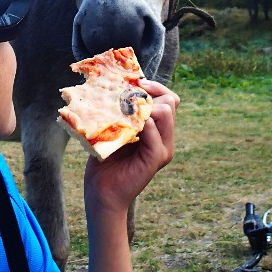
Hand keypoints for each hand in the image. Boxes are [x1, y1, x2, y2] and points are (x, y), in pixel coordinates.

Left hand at [83, 80, 178, 215]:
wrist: (101, 190)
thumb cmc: (105, 156)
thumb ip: (122, 110)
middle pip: (170, 102)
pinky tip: (127, 123)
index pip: (169, 99)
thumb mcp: (115, 127)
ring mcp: (162, 149)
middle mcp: (165, 138)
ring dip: (145, 105)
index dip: (155, 86)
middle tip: (126, 95)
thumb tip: (117, 83)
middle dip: (149, 93)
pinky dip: (143, 123)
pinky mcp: (155, 159)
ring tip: (125, 108)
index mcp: (158, 129)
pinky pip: (155, 133)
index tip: (136, 81)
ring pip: (166, 113)